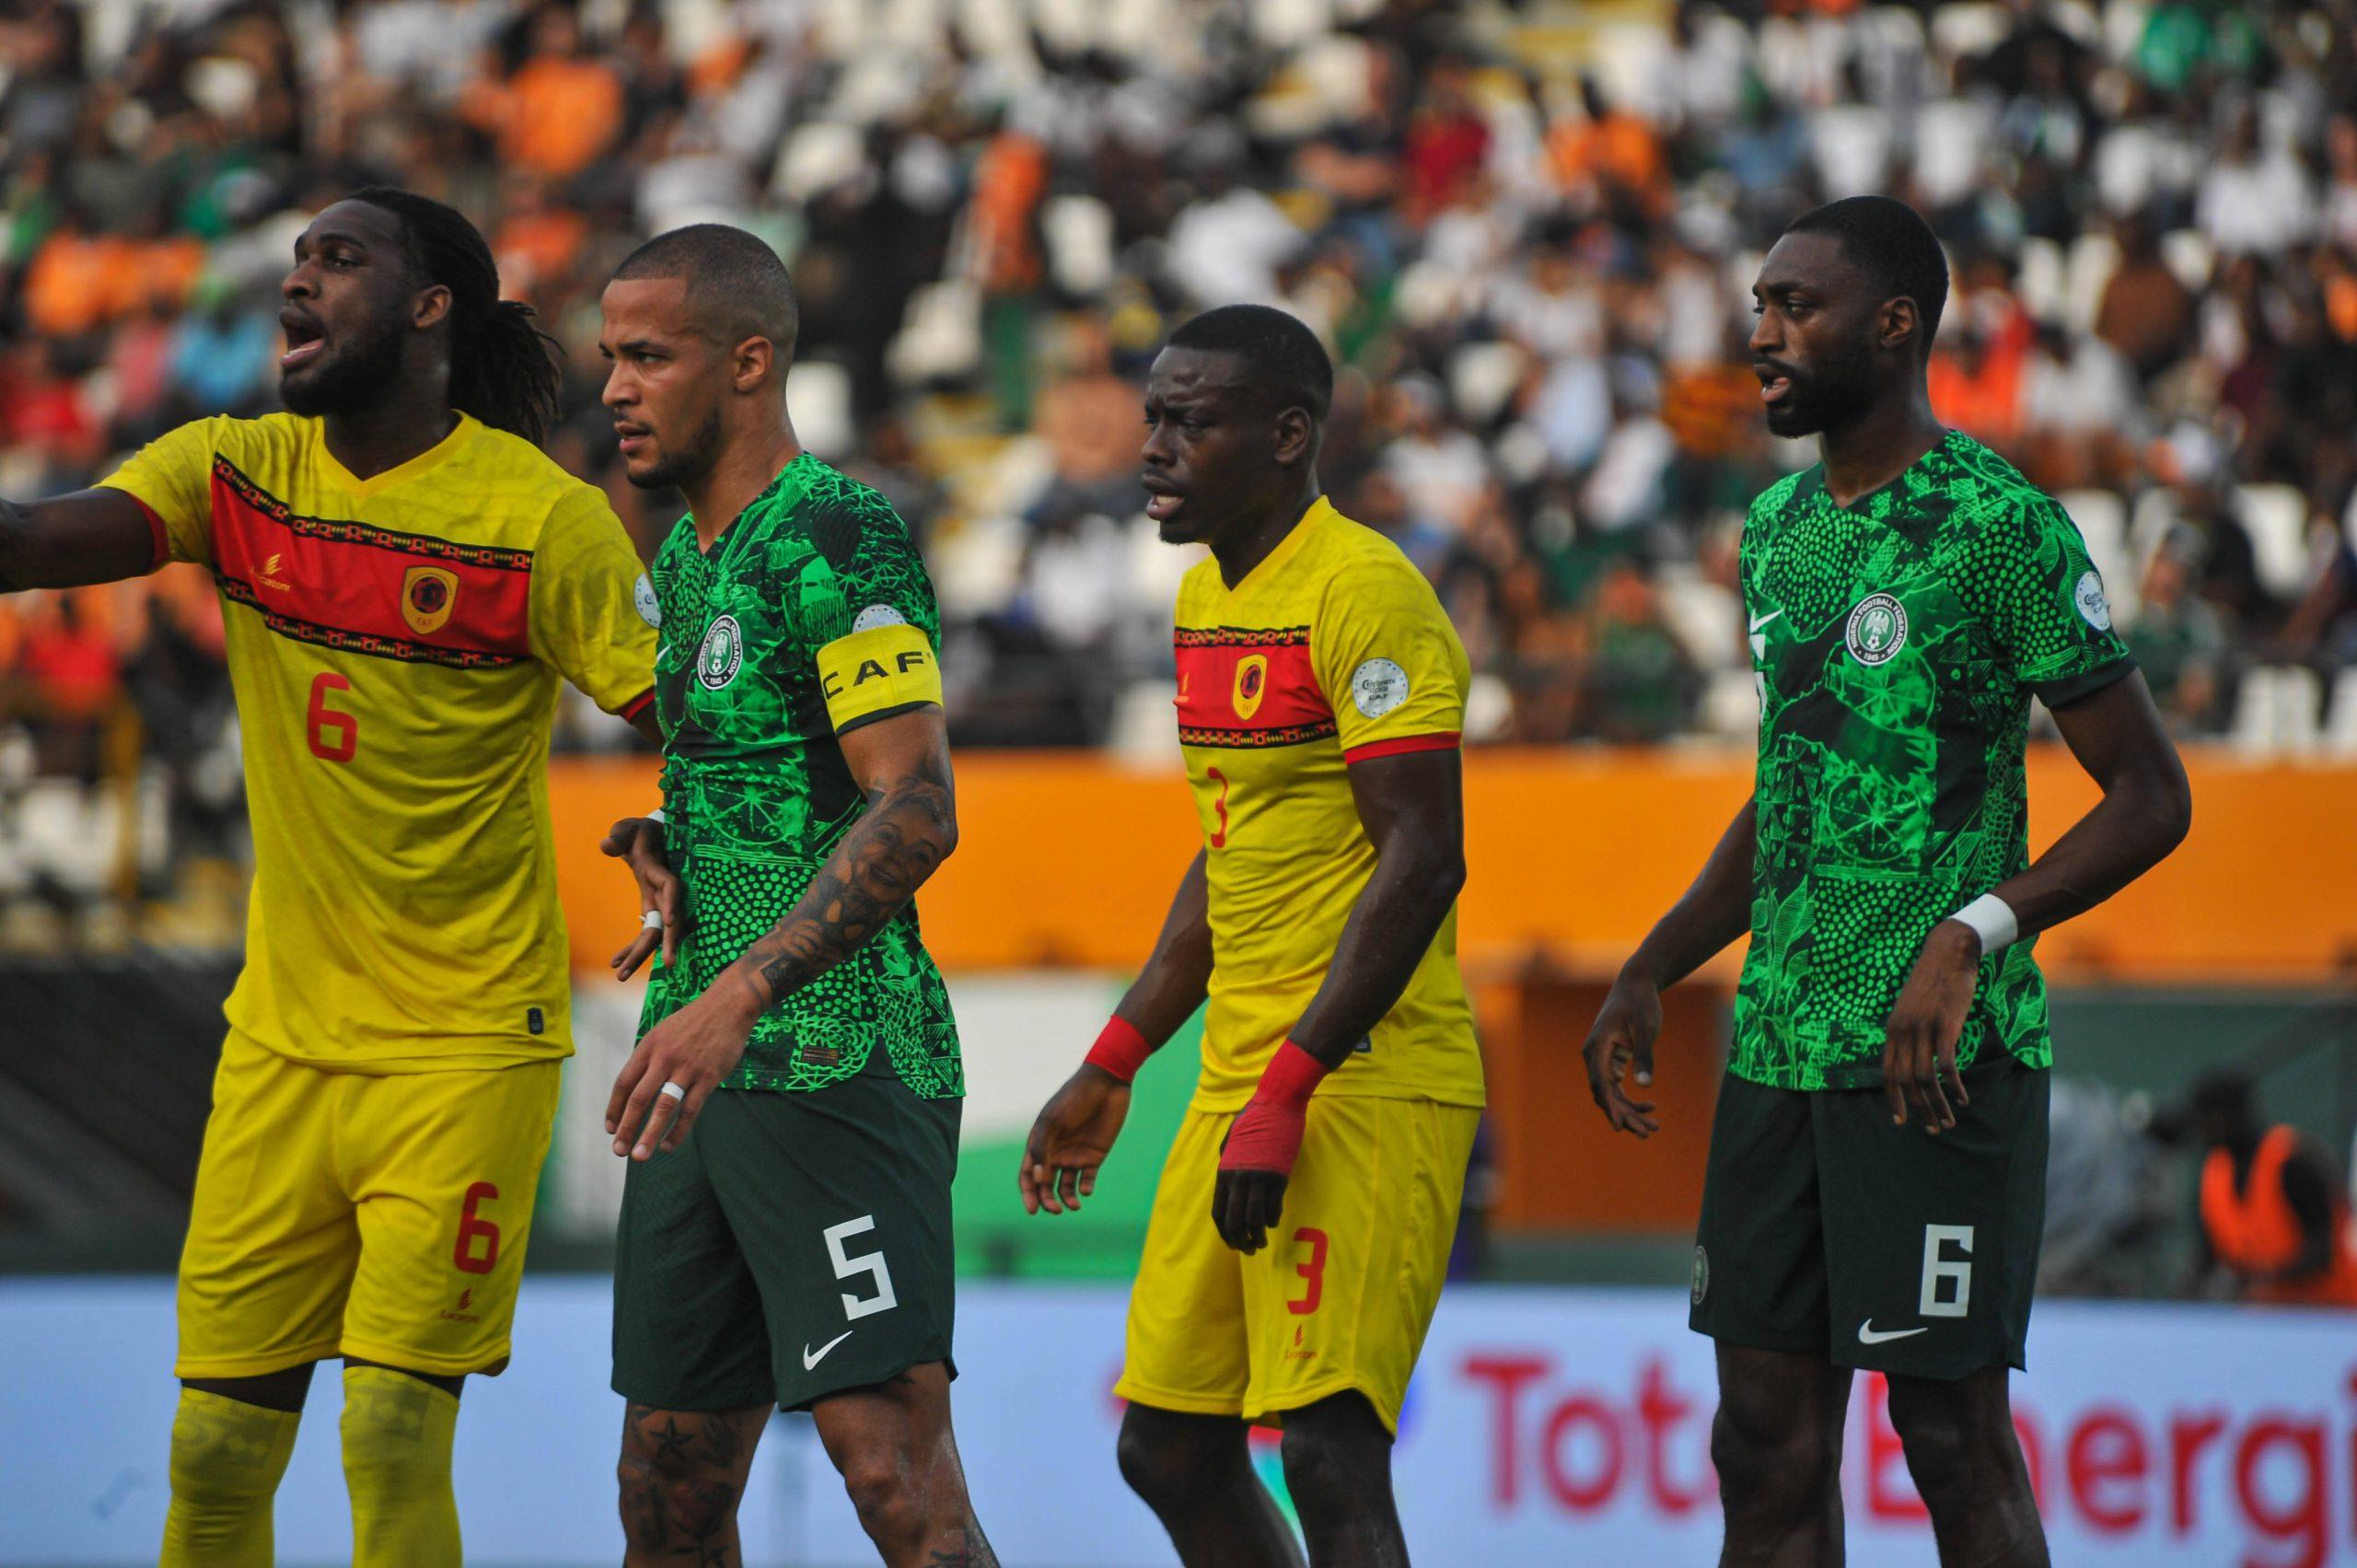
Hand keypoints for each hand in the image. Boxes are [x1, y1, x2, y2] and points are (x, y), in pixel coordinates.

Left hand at [603, 816, 684, 981]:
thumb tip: (606, 846)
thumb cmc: (637, 832)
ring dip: (641, 955)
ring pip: (655, 933)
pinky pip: (643, 933)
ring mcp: (657, 904)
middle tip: (668, 966)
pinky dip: (631, 948)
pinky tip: (615, 963)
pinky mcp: (650, 910)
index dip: (673, 903)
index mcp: (658, 872)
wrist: (647, 839)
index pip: (672, 887)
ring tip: (622, 975)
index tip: (671, 921)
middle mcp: (662, 892)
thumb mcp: (626, 828)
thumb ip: (619, 835)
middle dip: (666, 943)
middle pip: (668, 920)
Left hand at [607, 982, 759, 1159]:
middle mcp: (664, 1058)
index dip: (615, 1108)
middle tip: (619, 1151)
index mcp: (648, 1047)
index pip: (624, 1083)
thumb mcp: (662, 1032)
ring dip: (649, 1134)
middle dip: (627, 1128)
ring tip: (639, 1155)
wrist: (727, 1007)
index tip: (610, 1129)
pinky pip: (690, 1109)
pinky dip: (678, 1130)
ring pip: (664, 1107)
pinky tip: (668, 1145)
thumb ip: (649, 1059)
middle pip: (639, 1098)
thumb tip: (634, 1088)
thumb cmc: (693, 1023)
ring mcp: (687, 1068)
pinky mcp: (708, 1077)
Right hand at [1018, 1065, 1131, 1214]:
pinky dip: (1085, 1188)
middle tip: (1055, 1210)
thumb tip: (1037, 1178)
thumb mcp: (1052, 1121)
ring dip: (1067, 1199)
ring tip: (1073, 1205)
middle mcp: (1055, 1153)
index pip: (1028, 1176)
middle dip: (1048, 1200)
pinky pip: (1087, 1180)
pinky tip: (1085, 1189)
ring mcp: (1075, 1156)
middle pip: (1046, 1185)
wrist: (1105, 1086)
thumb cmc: (1073, 1099)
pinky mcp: (1094, 1157)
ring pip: (1066, 1187)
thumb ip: (1042, 1149)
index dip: (1029, 1194)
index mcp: (1039, 1144)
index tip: (1033, 1209)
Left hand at [1212, 1098, 1304, 1253]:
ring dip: (1257, 1237)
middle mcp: (1238, 1179)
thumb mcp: (1232, 1140)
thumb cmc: (1254, 1118)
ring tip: (1262, 1244)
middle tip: (1249, 1251)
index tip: (1232, 1243)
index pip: (1218, 1212)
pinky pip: (1272, 1208)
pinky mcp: (1277, 1177)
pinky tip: (1272, 1223)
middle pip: (1234, 1221)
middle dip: (1240, 1241)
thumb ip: (1228, 1162)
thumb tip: (1229, 1181)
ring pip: (1253, 1220)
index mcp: (1224, 1172)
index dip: (1224, 1233)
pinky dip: (1271, 1220)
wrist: (1276, 1104)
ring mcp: (1257, 1179)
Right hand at [1582, 968, 1663, 1136]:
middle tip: (1648, 1133)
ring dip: (1630, 1111)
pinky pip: (1617, 1086)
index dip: (1610, 1107)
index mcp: (1597, 1048)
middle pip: (1606, 1094)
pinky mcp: (1612, 1059)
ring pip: (1612, 1093)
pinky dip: (1631, 1098)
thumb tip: (1644, 1086)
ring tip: (1653, 1127)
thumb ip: (1644, 1056)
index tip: (1619, 1127)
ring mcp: (1602, 1059)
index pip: (1601, 1084)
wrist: (1636, 984)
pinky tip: (1650, 1107)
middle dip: (1626, 1115)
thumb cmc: (1640, 1004)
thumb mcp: (1645, 1029)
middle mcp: (1595, 1056)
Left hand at [1881, 921, 1979, 1133]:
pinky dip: (1953, 1087)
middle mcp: (1902, 1032)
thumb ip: (1910, 1032)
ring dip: (1936, 1105)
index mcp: (1893, 1030)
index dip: (1894, 1099)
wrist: (1948, 952)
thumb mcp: (1914, 1008)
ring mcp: (1922, 1029)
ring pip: (1924, 1079)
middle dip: (1917, 1110)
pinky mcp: (1944, 1026)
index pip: (1887, 1073)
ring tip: (1948, 1122)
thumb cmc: (1934, 982)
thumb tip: (1914, 1056)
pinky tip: (1962, 1099)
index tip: (1900, 1121)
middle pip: (1904, 1082)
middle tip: (1932, 1129)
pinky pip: (1946, 1066)